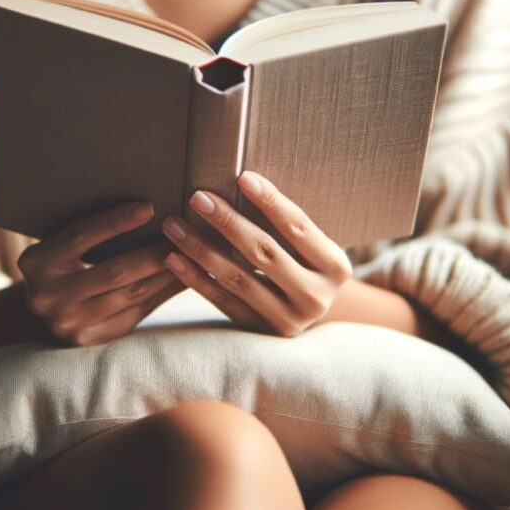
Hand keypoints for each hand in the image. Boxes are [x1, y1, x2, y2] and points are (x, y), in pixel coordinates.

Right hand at [17, 201, 185, 346]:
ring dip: (168, 273)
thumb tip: (145, 207)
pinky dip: (164, 292)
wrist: (44, 312)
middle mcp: (49, 297)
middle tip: (185, 234)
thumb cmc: (60, 264)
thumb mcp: (59, 246)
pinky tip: (185, 277)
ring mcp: (71, 323)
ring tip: (194, 254)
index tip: (149, 207)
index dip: (115, 222)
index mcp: (36, 263)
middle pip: (112, 270)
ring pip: (131, 294)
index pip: (80, 237)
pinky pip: (139, 312)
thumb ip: (88, 232)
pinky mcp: (94, 339)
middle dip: (154, 251)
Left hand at [160, 171, 352, 337]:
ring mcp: (289, 320)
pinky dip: (195, 278)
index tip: (242, 176)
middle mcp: (316, 297)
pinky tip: (173, 258)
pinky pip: (223, 302)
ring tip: (174, 225)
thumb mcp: (310, 246)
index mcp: (336, 267)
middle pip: (265, 252)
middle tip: (198, 197)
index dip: (271, 201)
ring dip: (201, 249)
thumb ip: (285, 223)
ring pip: (238, 279)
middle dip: (228, 222)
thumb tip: (240, 179)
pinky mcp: (260, 333)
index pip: (298, 226)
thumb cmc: (304, 263)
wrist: (307, 313)